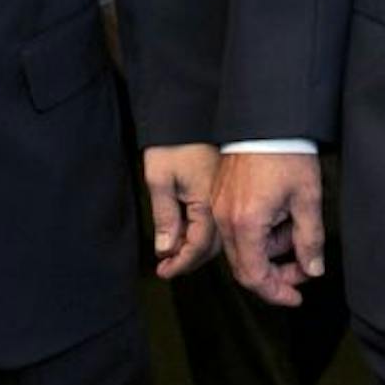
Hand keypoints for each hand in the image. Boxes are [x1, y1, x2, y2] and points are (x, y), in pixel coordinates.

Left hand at [145, 144, 221, 278]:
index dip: (179, 263)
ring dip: (194, 247)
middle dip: (188, 260)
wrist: (189, 113)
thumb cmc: (173, 142)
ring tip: (172, 252)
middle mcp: (222, 203)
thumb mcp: (160, 179)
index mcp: (208, 203)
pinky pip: (216, 220)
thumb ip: (164, 217)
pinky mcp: (224, 188)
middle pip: (210, 246)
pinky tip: (186, 230)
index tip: (163, 271)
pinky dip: (201, 231)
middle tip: (167, 267)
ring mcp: (225, 196)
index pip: (197, 247)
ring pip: (215, 236)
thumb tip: (166, 249)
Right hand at [214, 152, 323, 306]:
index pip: (255, 276)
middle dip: (275, 274)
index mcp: (246, 224)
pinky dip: (258, 234)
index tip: (296, 296)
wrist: (266, 118)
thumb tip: (313, 269)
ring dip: (269, 251)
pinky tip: (280, 218)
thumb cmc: (286, 153)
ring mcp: (219, 207)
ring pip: (240, 248)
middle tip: (302, 269)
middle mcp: (225, 219)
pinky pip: (236, 229)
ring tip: (295, 230)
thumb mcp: (307, 199)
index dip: (277, 292)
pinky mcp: (220, 196)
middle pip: (244, 267)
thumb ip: (310, 240)